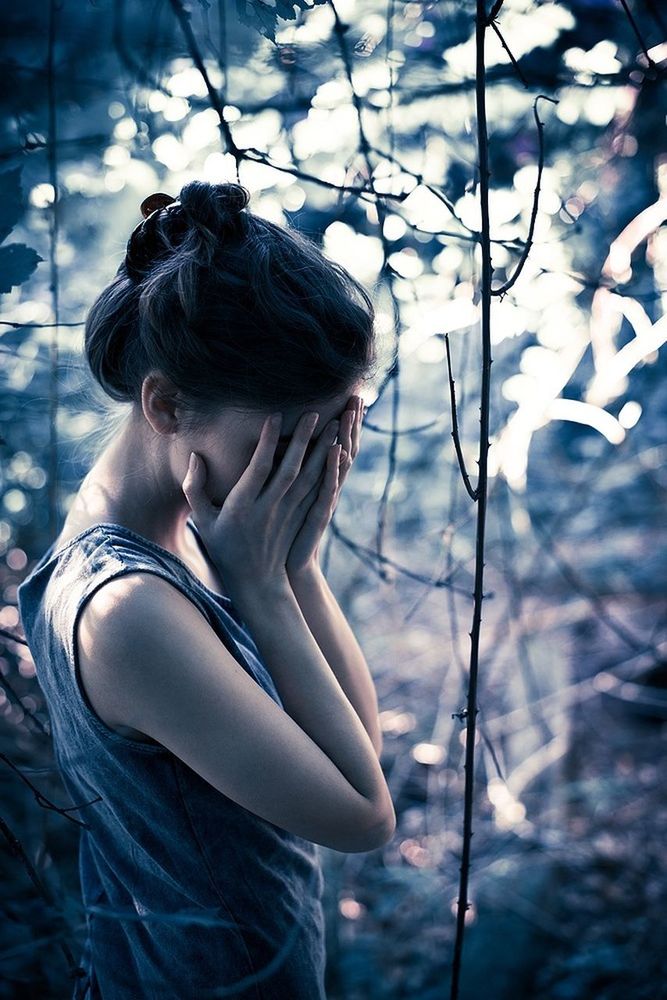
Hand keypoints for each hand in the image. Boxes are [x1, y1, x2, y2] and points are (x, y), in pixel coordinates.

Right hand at [181, 409, 341, 600]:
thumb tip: (195, 457)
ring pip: (310, 478)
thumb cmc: (225, 547)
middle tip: (315, 412)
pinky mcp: (303, 518)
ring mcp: (289, 514)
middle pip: (290, 469)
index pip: (257, 469)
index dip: (267, 443)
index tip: (275, 416)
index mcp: (242, 507)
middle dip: (303, 440)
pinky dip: (330, 471)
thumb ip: (194, 489)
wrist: (258, 581)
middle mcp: (269, 508)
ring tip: (335, 425)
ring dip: (323, 451)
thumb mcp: (202, 521)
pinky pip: (319, 490)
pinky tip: (339, 452)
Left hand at [286, 394, 364, 575]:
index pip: (334, 446)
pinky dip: (332, 470)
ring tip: (349, 414)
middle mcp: (324, 489)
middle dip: (349, 423)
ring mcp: (323, 502)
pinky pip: (327, 490)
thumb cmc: (270, 538)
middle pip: (343, 449)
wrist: (280, 573)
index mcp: (315, 483)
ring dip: (344, 439)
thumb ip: (273, 477)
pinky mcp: (316, 516)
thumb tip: (267, 450)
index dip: (343, 424)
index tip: (348, 398)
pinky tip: (334, 450)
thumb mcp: (275, 502)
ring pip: (339, 466)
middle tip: (357, 397)